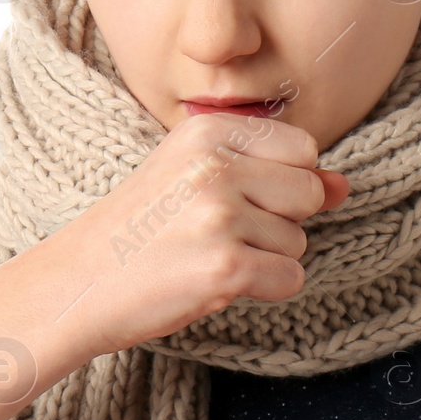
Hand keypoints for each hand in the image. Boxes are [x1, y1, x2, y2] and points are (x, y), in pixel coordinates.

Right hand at [43, 111, 349, 359]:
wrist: (77, 283)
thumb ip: (274, 174)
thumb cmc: (140, 230)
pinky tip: (214, 282)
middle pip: (308, 193)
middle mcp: (216, 165)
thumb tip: (344, 185)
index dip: (279, 183)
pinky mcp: (226, 268)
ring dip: (264, 258)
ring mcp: (221, 216)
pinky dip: (262, 289)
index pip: (303, 149)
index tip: (229, 197)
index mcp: (208, 130)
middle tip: (215, 232)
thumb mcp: (197, 179)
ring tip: (204, 255)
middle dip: (277, 221)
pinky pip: (291, 278)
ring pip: (299, 240)